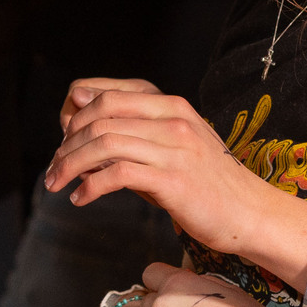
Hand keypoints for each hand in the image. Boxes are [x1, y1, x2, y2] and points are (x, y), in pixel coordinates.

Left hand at [45, 78, 306, 272]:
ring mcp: (175, 148)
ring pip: (104, 142)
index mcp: (172, 105)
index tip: (62, 137)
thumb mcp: (174, 147)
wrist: (251, 213)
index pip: (109, 93)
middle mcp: (173, 119)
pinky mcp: (174, 181)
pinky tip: (81, 198)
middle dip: (66, 142)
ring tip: (58, 183)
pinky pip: (119, 174)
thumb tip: (85, 137)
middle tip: (54, 168)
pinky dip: (91, 185)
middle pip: (99, 115)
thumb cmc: (208, 184)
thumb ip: (136, 135)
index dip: (75, 112)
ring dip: (70, 164)